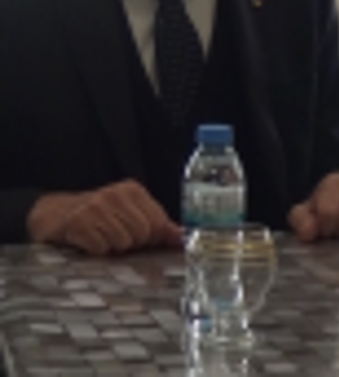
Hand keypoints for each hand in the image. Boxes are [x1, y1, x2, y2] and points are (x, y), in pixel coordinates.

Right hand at [27, 180, 182, 255]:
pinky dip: (96, 251)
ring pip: (124, 243)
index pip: (159, 223)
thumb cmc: (97, 217)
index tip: (139, 237)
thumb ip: (158, 226)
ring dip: (113, 247)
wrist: (53, 213)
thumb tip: (182, 238)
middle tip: (116, 237)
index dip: (151, 237)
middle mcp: (116, 194)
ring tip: (101, 237)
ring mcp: (96, 207)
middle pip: (144, 234)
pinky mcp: (78, 222)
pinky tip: (88, 241)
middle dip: (132, 243)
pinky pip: (102, 248)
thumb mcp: (129, 214)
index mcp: (133, 190)